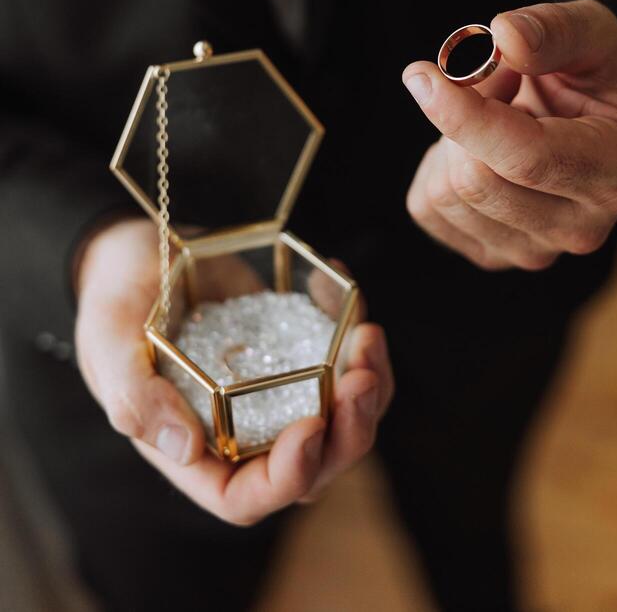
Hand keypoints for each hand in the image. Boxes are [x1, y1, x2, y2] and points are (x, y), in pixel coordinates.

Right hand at [75, 218, 392, 524]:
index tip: (310, 424)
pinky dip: (352, 330)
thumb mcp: (110, 344)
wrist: (139, 255)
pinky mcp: (296, 353)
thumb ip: (135, 397)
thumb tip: (184, 447)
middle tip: (361, 375)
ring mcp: (276, 394)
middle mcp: (243, 433)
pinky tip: (341, 284)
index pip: (248, 497)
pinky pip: (340, 360)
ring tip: (368, 335)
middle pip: (316, 464)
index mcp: (196, 452)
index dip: (287, 474)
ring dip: (370, 388)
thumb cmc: (114, 304)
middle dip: (350, 430)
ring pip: (343, 420)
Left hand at [403, 0, 616, 270]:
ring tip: (498, 115)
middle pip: (474, 180)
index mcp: (614, 170)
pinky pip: (426, 206)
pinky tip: (480, 149)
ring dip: (452, 138)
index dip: (465, 115)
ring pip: (445, 194)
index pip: (526, 157)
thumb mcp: (591, 31)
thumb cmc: (593, 75)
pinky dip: (438, 166)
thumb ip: (553, 29)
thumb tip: (504, 35)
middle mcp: (580, 226)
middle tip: (494, 81)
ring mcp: (534, 250)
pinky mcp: (492, 254)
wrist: (593, 121)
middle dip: (464, 115)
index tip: (422, 75)